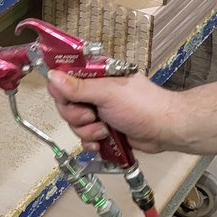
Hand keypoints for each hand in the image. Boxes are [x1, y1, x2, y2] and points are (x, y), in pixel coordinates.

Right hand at [46, 71, 181, 153]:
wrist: (164, 129)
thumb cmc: (141, 105)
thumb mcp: (106, 93)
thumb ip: (77, 87)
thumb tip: (52, 76)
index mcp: (95, 75)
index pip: (65, 76)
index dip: (61, 88)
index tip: (66, 97)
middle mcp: (95, 91)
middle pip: (65, 103)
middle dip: (75, 115)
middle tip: (91, 115)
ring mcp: (99, 111)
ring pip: (74, 123)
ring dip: (86, 130)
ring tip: (104, 129)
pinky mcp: (103, 129)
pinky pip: (84, 137)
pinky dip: (91, 141)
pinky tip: (102, 141)